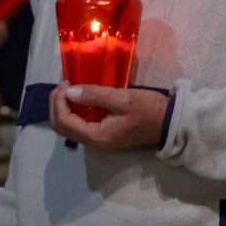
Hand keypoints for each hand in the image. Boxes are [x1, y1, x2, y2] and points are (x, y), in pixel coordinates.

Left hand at [48, 82, 169, 150]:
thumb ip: (94, 95)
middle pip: (62, 126)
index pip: (64, 121)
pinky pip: (80, 123)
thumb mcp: (122, 99)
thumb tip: (69, 92)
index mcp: (97, 136)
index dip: (59, 101)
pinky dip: (74, 109)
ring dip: (64, 106)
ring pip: (69, 125)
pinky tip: (80, 95)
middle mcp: (94, 142)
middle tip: (64, 84)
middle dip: (57, 104)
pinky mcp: (104, 133)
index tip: (65, 82)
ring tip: (69, 87)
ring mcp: (99, 139)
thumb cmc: (148, 110)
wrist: (169, 122)